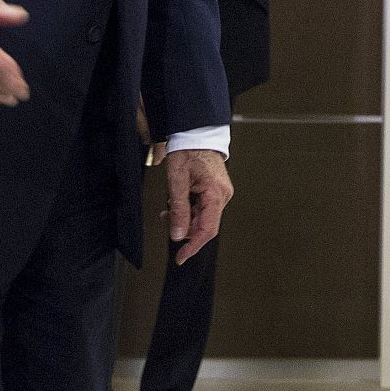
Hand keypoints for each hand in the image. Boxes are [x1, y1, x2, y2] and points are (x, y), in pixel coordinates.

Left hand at [166, 148, 232, 264]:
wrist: (196, 133)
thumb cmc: (188, 150)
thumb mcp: (177, 181)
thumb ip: (178, 210)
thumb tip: (177, 235)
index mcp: (215, 193)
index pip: (207, 229)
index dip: (193, 246)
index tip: (180, 258)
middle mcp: (223, 195)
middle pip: (204, 225)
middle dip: (184, 228)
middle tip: (166, 220)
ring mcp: (221, 192)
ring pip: (203, 218)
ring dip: (185, 218)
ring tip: (169, 209)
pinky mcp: (217, 190)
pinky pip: (204, 208)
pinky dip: (190, 210)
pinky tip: (178, 202)